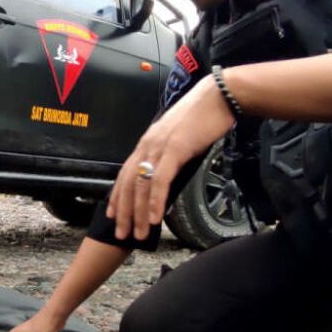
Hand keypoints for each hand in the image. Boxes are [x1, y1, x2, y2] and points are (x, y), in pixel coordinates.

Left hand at [107, 76, 234, 240]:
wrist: (218, 97)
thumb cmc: (204, 117)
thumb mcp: (180, 139)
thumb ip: (170, 157)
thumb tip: (169, 178)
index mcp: (148, 142)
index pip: (125, 173)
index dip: (117, 196)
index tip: (112, 215)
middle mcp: (148, 144)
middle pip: (128, 183)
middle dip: (123, 212)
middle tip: (121, 234)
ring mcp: (159, 146)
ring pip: (142, 186)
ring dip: (139, 213)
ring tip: (139, 233)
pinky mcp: (174, 149)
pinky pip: (160, 180)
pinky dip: (156, 200)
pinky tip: (156, 217)